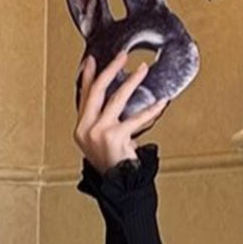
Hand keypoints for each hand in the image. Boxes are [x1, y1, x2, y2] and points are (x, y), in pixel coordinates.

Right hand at [74, 49, 168, 173]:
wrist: (118, 186)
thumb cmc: (113, 165)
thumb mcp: (101, 141)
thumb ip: (103, 122)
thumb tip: (115, 99)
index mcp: (81, 128)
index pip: (85, 95)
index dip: (89, 76)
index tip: (93, 60)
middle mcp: (87, 128)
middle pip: (98, 91)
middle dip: (110, 70)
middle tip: (122, 57)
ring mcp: (100, 132)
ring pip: (117, 99)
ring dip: (132, 82)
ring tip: (142, 70)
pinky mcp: (116, 137)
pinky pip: (137, 119)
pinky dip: (151, 110)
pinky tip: (161, 103)